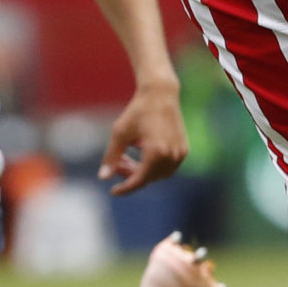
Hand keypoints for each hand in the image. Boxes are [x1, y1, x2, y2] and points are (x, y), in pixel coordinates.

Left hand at [101, 80, 186, 194]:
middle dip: (131, 175)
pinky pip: (168, 167)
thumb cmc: (137, 111)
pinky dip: (155, 166)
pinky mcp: (184, 149)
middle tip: (118, 164)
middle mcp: (171, 156)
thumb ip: (112, 157)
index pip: (139, 181)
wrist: (161, 94)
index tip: (113, 192)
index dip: (125, 188)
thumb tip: (103, 177)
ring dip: (143, 171)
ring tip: (128, 158)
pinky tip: (143, 153)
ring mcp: (180, 154)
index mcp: (155, 153)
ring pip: (159, 175)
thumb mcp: (120, 133)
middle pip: (148, 178)